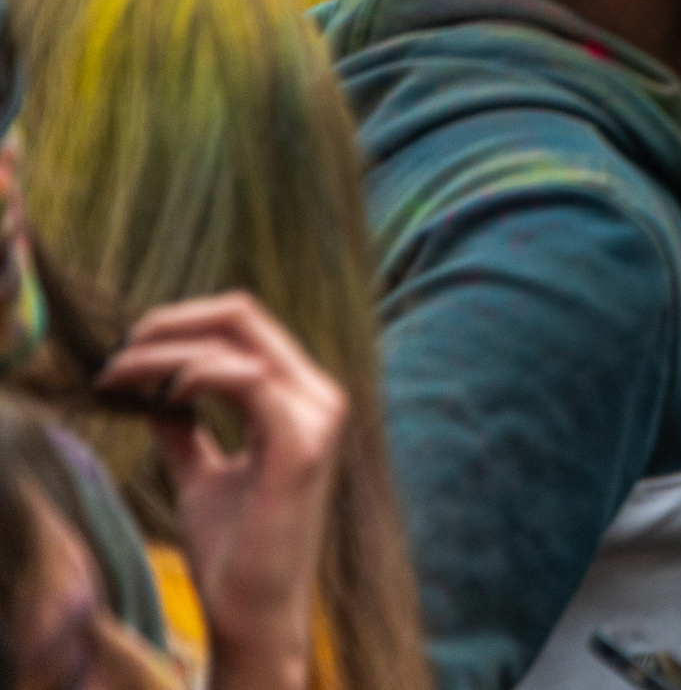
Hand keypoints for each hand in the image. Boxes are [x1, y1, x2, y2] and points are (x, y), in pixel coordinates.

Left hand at [94, 293, 345, 689]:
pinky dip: (195, 376)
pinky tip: (163, 397)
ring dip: (166, 350)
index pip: (246, 325)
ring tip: (119, 377)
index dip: (182, 323)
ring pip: (237, 339)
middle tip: (115, 357)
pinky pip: (247, 379)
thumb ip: (186, 429)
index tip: (125, 353)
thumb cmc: (235, 550)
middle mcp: (318, 395)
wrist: (254, 612)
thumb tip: (150, 394)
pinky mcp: (303, 442)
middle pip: (243, 315)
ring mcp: (317, 415)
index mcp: (301, 398)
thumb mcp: (201, 474)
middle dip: (168, 323)